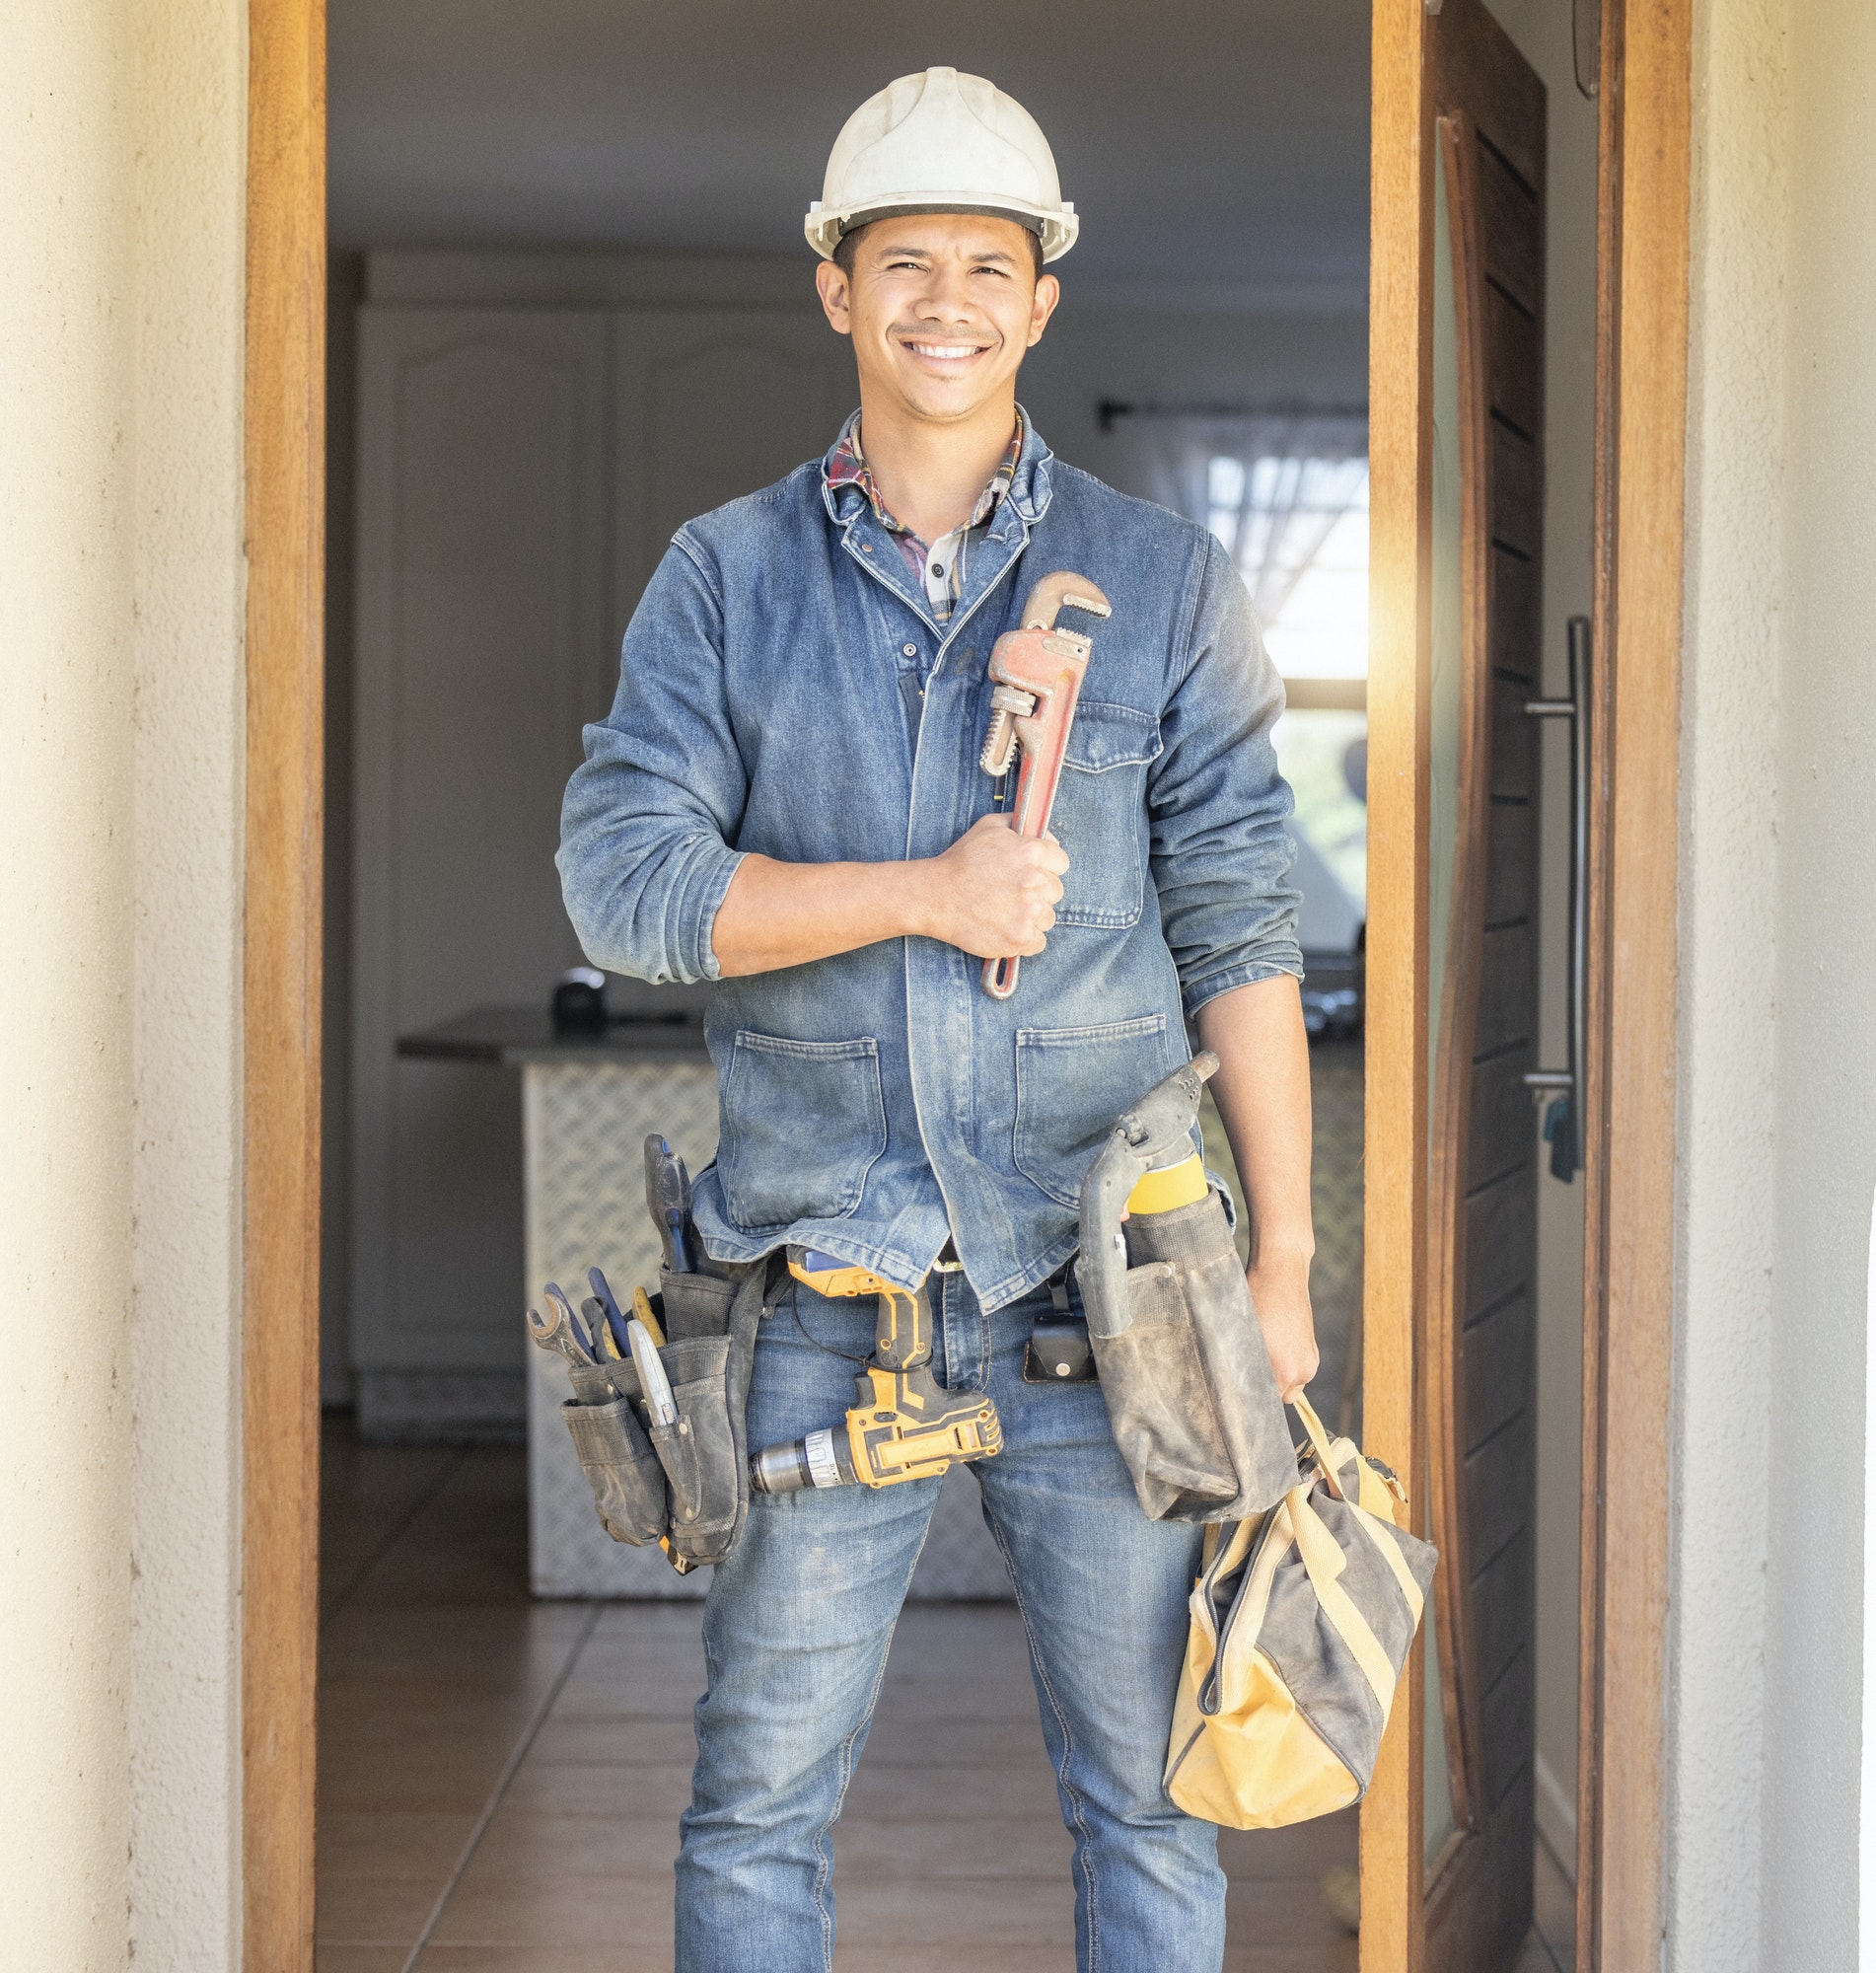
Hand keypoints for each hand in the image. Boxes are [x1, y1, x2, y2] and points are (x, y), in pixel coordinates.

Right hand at [919, 814, 1069, 959]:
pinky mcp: (1020, 937)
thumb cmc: (960, 861)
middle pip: (1056, 892)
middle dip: (1039, 893)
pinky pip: (1039, 942)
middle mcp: (1035, 881)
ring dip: (1032, 917)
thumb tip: (1038, 830)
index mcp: (1032, 852)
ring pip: (1048, 918)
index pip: (1062, 863)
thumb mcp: (989, 827)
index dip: (1047, 868)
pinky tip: (1006, 929)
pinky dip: (1025, 940)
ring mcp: (1029, 911)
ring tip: (1006, 912)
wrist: (935, 896)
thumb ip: (1019, 824)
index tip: (1032, 874)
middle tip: (1012, 894)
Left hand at [1247, 1253, 1318, 1401]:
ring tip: (1261, 1354)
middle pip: (1280, 1397)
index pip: (1266, 1403)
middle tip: (1247, 1370)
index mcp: (1284, 1370)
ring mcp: (1311, 1360)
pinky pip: (1298, 1370)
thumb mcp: (1241, 1334)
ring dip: (1277, 1377)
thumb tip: (1233, 1385)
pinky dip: (1286, 1365)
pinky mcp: (1313, 1349)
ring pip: (1291, 1385)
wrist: (1282, 1272)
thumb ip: (1241, 1366)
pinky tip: (1273, 1345)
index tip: (1239, 1394)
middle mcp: (1302, 1371)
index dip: (1251, 1400)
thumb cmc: (1254, 1299)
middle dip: (1266, 1389)